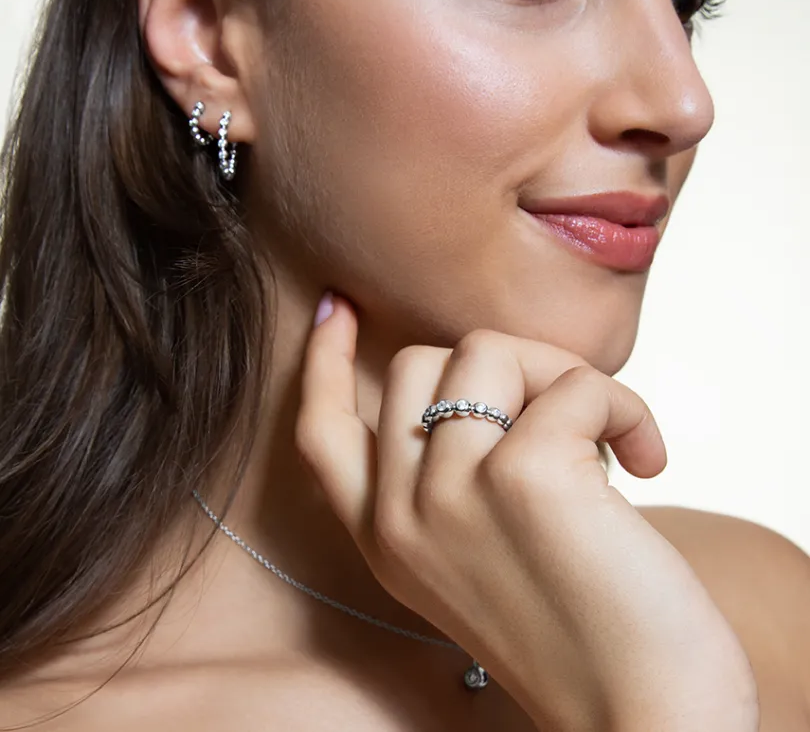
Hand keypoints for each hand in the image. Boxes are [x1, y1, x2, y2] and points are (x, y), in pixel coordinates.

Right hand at [296, 295, 758, 731]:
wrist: (642, 722)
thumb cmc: (580, 634)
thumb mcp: (477, 561)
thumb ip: (450, 482)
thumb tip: (485, 384)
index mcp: (385, 538)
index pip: (322, 430)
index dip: (323, 360)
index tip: (337, 308)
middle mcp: (402, 514)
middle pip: (416, 363)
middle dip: (499, 365)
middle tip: (561, 411)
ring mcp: (453, 493)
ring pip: (488, 351)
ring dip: (563, 377)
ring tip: (607, 440)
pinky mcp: (524, 478)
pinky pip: (574, 385)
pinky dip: (623, 408)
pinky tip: (647, 461)